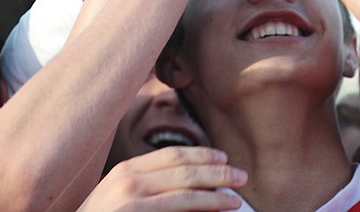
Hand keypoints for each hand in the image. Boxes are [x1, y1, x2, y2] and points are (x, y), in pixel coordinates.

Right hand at [77, 147, 246, 211]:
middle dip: (216, 171)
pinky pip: (179, 211)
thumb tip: (187, 183)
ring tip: (236, 197)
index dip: (202, 155)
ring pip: (186, 191)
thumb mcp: (118, 197)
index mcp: (127, 169)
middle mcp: (130, 179)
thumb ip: (147, 186)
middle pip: (183, 168)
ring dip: (216, 193)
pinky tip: (218, 210)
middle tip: (240, 175)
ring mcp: (133, 200)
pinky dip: (202, 209)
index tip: (222, 158)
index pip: (172, 154)